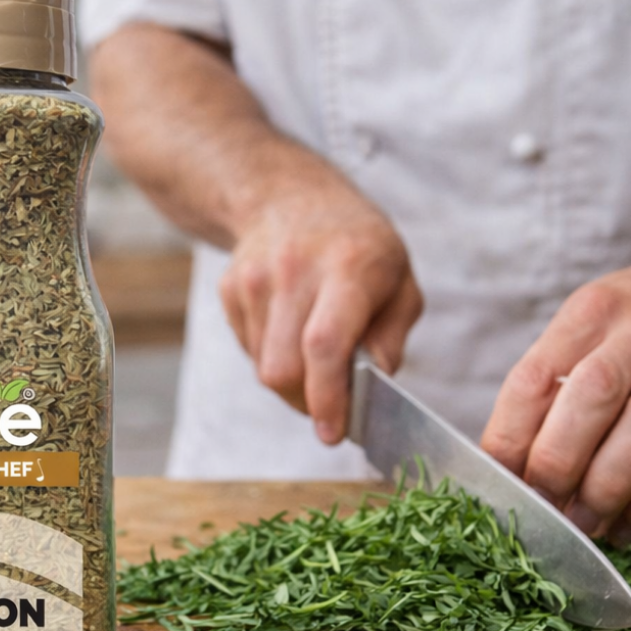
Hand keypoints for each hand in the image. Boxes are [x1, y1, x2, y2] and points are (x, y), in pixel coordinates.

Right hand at [219, 180, 421, 443]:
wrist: (289, 197)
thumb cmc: (358, 247)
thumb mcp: (399, 281)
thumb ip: (391, 337)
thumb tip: (373, 386)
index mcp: (347, 266)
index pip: (325, 345)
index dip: (327, 397)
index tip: (332, 433)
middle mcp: (294, 270)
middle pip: (282, 369)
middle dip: (305, 401)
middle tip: (329, 404)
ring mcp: (254, 278)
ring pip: (263, 367)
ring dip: (291, 380)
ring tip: (313, 356)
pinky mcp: (230, 289)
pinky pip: (248, 350)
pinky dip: (271, 356)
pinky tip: (289, 329)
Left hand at [481, 259, 630, 544]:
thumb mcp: (589, 336)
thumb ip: (550, 389)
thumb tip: (507, 472)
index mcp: (591, 313)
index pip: (534, 380)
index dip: (510, 441)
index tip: (501, 486)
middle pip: (591, 396)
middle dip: (560, 464)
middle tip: (547, 509)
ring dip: (609, 490)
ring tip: (587, 526)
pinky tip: (630, 526)